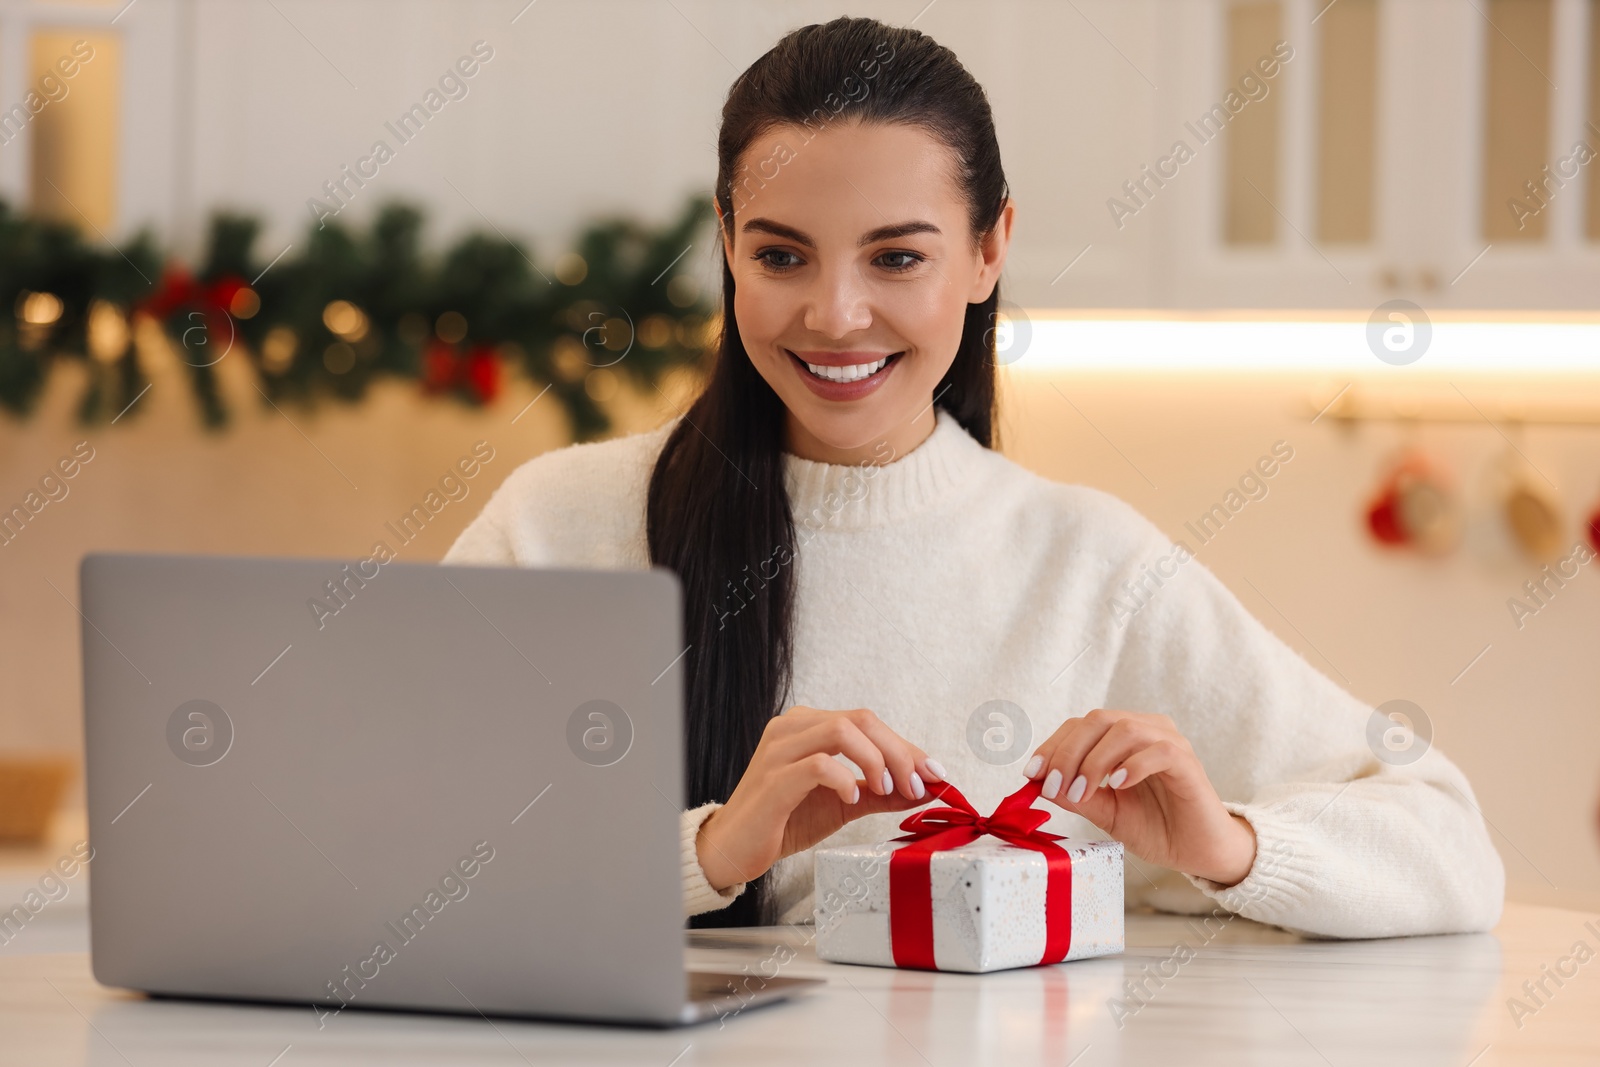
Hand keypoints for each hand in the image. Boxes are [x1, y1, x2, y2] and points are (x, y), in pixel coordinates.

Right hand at [696, 706, 945, 891]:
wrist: (736, 848)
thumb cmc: (784, 820)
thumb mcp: (843, 803)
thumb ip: (881, 793)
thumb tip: (925, 788)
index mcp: (809, 726)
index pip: (867, 722)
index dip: (906, 746)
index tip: (935, 773)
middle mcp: (793, 728)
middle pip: (860, 720)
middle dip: (899, 752)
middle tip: (919, 784)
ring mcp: (780, 749)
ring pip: (842, 731)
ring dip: (876, 760)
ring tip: (886, 790)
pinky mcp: (774, 778)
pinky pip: (819, 764)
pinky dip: (845, 779)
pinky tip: (852, 797)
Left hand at [1025, 708, 1256, 885]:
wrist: (1196, 852)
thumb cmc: (1154, 827)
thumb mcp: (1104, 812)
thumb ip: (1076, 796)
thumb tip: (1039, 782)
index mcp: (1120, 737)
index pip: (1079, 726)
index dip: (1052, 746)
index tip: (1032, 774)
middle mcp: (1145, 729)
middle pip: (1097, 720)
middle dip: (1068, 752)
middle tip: (1055, 786)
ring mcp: (1168, 741)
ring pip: (1124, 729)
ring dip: (1095, 761)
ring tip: (1082, 792)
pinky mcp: (1187, 761)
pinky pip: (1159, 750)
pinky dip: (1133, 765)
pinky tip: (1118, 785)